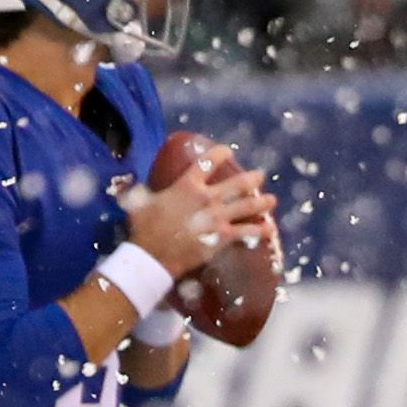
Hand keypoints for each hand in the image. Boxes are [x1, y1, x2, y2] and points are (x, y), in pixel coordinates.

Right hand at [122, 156, 273, 278]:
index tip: (228, 150)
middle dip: (251, 179)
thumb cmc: (145, 228)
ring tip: (272, 200)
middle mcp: (207, 197)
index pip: (207, 162)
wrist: (153, 255)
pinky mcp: (222, 237)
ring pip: (247, 206)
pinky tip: (269, 230)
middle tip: (260, 176)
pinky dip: (259, 231)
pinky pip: (246, 232)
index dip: (220, 153)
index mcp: (187, 185)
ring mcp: (217, 217)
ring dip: (262, 202)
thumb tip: (134, 187)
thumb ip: (143, 191)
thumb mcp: (140, 202)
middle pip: (237, 184)